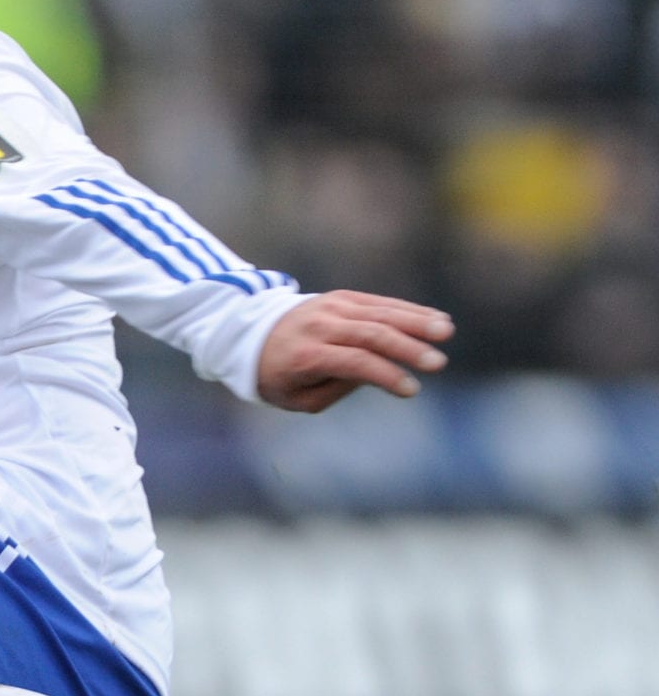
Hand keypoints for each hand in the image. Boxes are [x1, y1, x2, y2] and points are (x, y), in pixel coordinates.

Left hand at [255, 291, 452, 412]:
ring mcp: (330, 307)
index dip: (384, 375)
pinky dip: (408, 310)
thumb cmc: (278, 376)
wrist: (250, 335)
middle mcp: (319, 326)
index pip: (353, 362)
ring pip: (379, 312)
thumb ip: (336, 389)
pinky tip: (435, 318)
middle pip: (370, 333)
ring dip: (416, 322)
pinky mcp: (341, 298)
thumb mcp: (298, 398)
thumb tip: (375, 372)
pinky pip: (378, 302)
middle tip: (438, 363)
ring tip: (446, 332)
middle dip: (407, 348)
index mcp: (305, 355)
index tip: (412, 390)